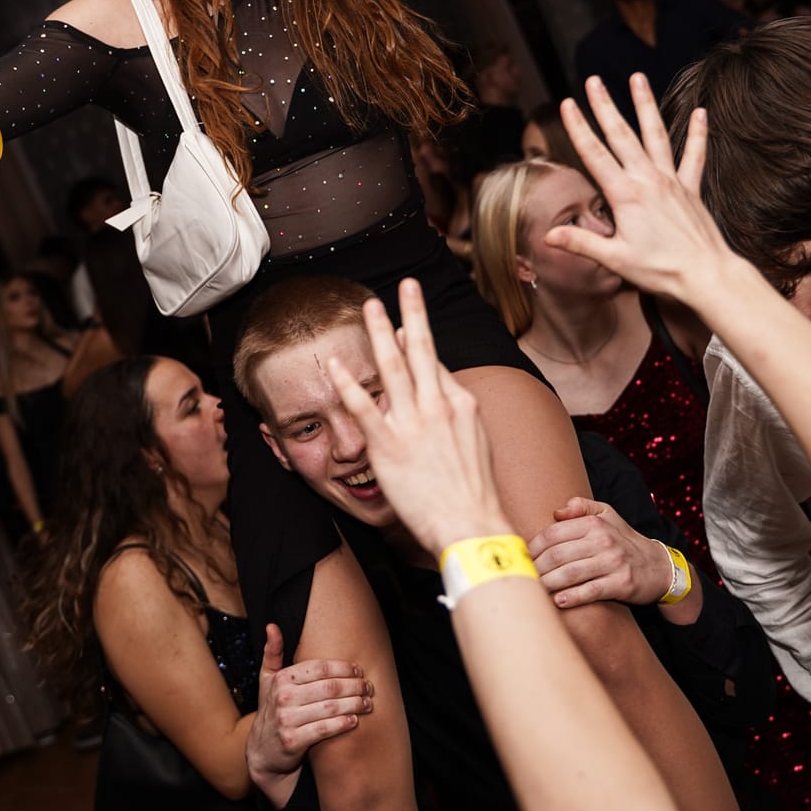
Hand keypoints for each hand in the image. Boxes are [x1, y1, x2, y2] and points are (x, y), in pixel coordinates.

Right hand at [244, 624, 371, 806]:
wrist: (262, 752)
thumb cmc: (271, 710)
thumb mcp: (267, 680)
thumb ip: (272, 653)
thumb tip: (272, 626)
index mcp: (281, 678)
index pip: (320, 667)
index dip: (343, 668)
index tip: (359, 670)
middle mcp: (283, 697)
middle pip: (329, 687)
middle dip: (354, 686)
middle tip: (369, 687)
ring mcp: (287, 719)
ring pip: (330, 708)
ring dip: (354, 704)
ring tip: (368, 703)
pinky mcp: (293, 741)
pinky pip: (324, 729)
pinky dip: (343, 723)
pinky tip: (355, 720)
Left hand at [326, 279, 510, 556]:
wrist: (472, 526)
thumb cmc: (474, 493)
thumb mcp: (478, 444)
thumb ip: (459, 417)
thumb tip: (447, 396)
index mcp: (462, 404)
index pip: (435, 364)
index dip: (418, 339)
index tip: (405, 321)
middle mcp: (439, 406)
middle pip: (422, 349)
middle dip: (413, 312)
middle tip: (406, 284)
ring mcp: (413, 424)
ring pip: (392, 367)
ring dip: (379, 332)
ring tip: (368, 306)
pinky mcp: (389, 446)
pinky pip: (363, 407)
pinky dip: (347, 383)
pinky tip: (333, 365)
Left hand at [526, 498, 674, 608]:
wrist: (659, 567)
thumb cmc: (624, 541)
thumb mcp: (608, 515)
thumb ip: (581, 506)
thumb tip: (556, 512)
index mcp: (595, 524)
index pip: (554, 533)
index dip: (533, 546)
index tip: (521, 557)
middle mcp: (604, 541)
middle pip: (558, 555)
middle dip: (536, 567)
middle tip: (523, 576)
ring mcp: (613, 563)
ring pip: (571, 574)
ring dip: (548, 583)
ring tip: (534, 589)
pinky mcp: (621, 584)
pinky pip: (591, 591)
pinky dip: (573, 597)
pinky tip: (558, 601)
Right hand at [542, 75, 732, 303]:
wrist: (706, 275)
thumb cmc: (660, 270)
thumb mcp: (614, 259)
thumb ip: (581, 242)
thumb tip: (548, 236)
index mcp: (625, 195)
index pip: (594, 154)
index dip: (578, 128)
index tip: (567, 104)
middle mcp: (648, 180)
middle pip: (622, 135)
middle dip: (605, 106)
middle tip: (593, 80)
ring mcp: (671, 181)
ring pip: (655, 135)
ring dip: (645, 106)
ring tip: (637, 78)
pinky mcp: (690, 189)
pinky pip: (694, 156)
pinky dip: (697, 133)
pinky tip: (700, 112)